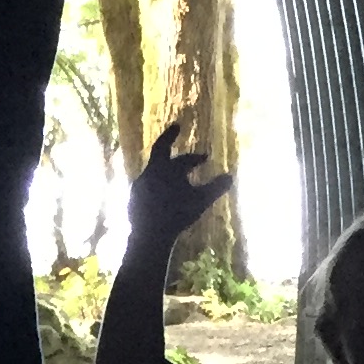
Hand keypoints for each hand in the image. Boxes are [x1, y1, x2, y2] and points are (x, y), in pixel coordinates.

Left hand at [126, 118, 229, 255]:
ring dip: (165, 172)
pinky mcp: (132, 200)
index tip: (205, 157)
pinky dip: (157, 188)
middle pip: (160, 151)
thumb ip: (216, 188)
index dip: (196, 158)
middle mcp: (149, 173)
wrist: (149, 236)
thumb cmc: (177, 215)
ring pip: (153, 173)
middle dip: (168, 138)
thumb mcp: (200, 201)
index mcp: (165, 169)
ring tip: (175, 177)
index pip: (183, 157)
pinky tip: (162, 199)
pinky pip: (146, 189)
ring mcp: (138, 187)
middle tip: (175, 128)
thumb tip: (231, 176)